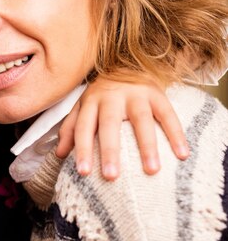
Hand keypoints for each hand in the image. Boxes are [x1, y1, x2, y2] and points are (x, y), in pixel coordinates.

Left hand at [55, 77, 188, 179]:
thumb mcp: (83, 107)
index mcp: (91, 101)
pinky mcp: (158, 94)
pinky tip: (182, 154)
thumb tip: (59, 154)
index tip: (83, 173)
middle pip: (110, 124)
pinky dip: (176, 134)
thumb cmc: (102, 95)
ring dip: (147, 146)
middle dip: (110, 150)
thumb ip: (71, 128)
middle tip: (111, 176)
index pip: (83, 127)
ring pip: (142, 120)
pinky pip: (168, 115)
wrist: (128, 64)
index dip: (82, 150)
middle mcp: (112, 96)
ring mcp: (136, 94)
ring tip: (151, 171)